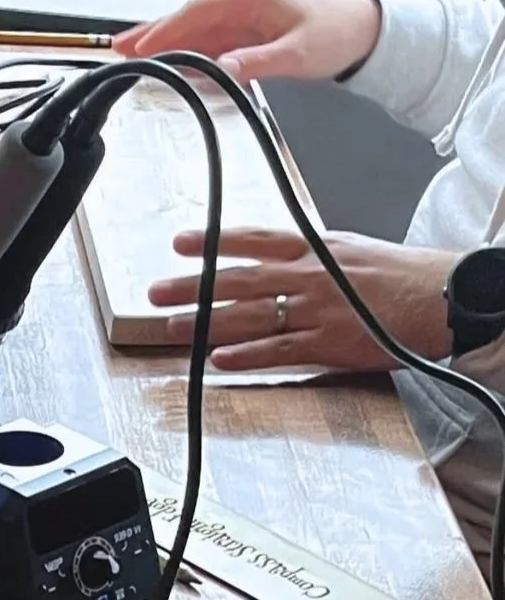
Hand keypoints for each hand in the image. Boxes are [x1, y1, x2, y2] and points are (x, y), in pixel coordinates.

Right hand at [113, 0, 381, 82]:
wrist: (368, 33)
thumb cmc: (338, 33)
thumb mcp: (298, 53)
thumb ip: (257, 62)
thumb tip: (222, 69)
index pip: (197, 11)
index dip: (165, 28)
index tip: (140, 45)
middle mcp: (244, 1)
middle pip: (188, 17)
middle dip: (153, 32)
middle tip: (119, 47)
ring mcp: (246, 16)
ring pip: (196, 29)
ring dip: (166, 42)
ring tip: (134, 54)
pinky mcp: (251, 32)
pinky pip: (212, 40)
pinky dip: (189, 51)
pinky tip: (173, 63)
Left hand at [148, 227, 456, 371]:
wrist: (444, 298)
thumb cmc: (402, 276)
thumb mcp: (351, 250)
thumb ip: (311, 255)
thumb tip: (275, 258)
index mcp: (317, 249)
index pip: (255, 240)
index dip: (214, 241)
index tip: (180, 243)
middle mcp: (311, 276)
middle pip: (240, 279)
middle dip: (193, 286)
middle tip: (155, 292)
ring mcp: (318, 311)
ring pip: (251, 316)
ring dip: (206, 323)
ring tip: (172, 328)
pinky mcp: (331, 344)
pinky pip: (279, 350)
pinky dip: (246, 355)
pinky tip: (218, 359)